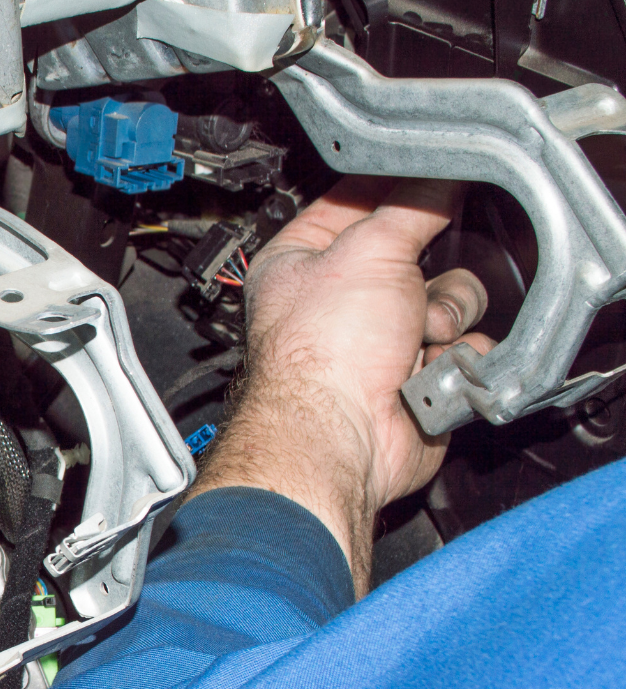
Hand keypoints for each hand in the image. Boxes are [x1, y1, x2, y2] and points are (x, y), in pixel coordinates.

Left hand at [189, 177, 494, 593]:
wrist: (343, 435)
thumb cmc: (322, 353)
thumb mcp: (371, 249)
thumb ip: (413, 204)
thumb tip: (442, 174)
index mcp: (301, 261)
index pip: (355, 201)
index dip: (395, 189)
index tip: (430, 177)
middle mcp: (337, 300)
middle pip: (417, 251)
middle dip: (428, 267)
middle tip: (411, 283)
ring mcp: (380, 339)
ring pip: (452, 296)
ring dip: (446, 312)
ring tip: (418, 334)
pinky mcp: (417, 375)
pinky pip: (466, 343)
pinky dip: (458, 354)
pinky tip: (430, 366)